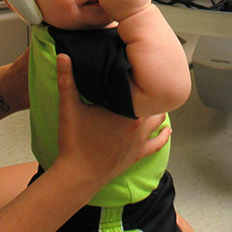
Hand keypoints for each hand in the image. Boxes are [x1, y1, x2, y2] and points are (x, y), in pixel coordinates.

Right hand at [54, 54, 168, 186]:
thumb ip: (67, 80)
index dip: (140, 76)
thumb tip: (63, 55)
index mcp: (126, 109)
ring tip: (159, 98)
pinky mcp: (137, 155)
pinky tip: (168, 131)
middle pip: (151, 102)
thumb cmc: (75, 142)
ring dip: (158, 111)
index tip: (140, 66)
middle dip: (150, 91)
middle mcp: (138, 124)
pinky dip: (163, 137)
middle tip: (150, 79)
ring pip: (157, 121)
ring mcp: (140, 141)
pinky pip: (157, 145)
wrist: (78, 176)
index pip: (139, 87)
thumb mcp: (69, 107)